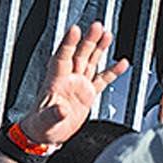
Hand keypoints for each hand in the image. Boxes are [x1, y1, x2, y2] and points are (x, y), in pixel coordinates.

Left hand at [20, 23, 125, 148]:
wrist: (47, 134)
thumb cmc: (42, 126)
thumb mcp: (46, 121)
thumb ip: (54, 114)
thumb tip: (62, 109)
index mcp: (55, 82)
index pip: (63, 57)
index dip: (69, 44)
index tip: (76, 30)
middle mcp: (68, 79)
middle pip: (79, 54)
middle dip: (89, 40)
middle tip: (98, 27)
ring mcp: (78, 85)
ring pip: (90, 61)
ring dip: (98, 48)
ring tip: (108, 35)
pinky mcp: (87, 94)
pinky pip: (102, 79)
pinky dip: (112, 71)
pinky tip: (121, 63)